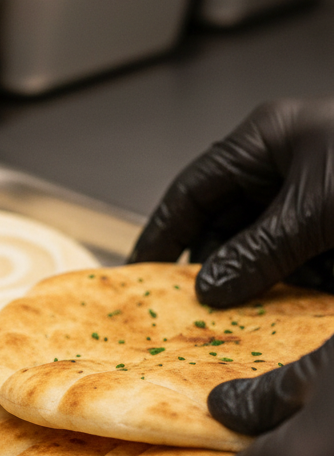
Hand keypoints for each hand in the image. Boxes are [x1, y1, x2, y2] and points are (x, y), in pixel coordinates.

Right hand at [130, 98, 333, 307]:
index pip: (192, 191)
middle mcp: (284, 166)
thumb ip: (260, 251)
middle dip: (211, 266)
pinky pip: (300, 260)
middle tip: (191, 307)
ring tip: (241, 315)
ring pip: (262, 247)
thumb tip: (210, 286)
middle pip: (224, 223)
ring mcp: (312, 194)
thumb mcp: (315, 209)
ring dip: (254, 281)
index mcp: (266, 141)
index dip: (162, 233)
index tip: (140, 271)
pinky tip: (287, 306)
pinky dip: (293, 286)